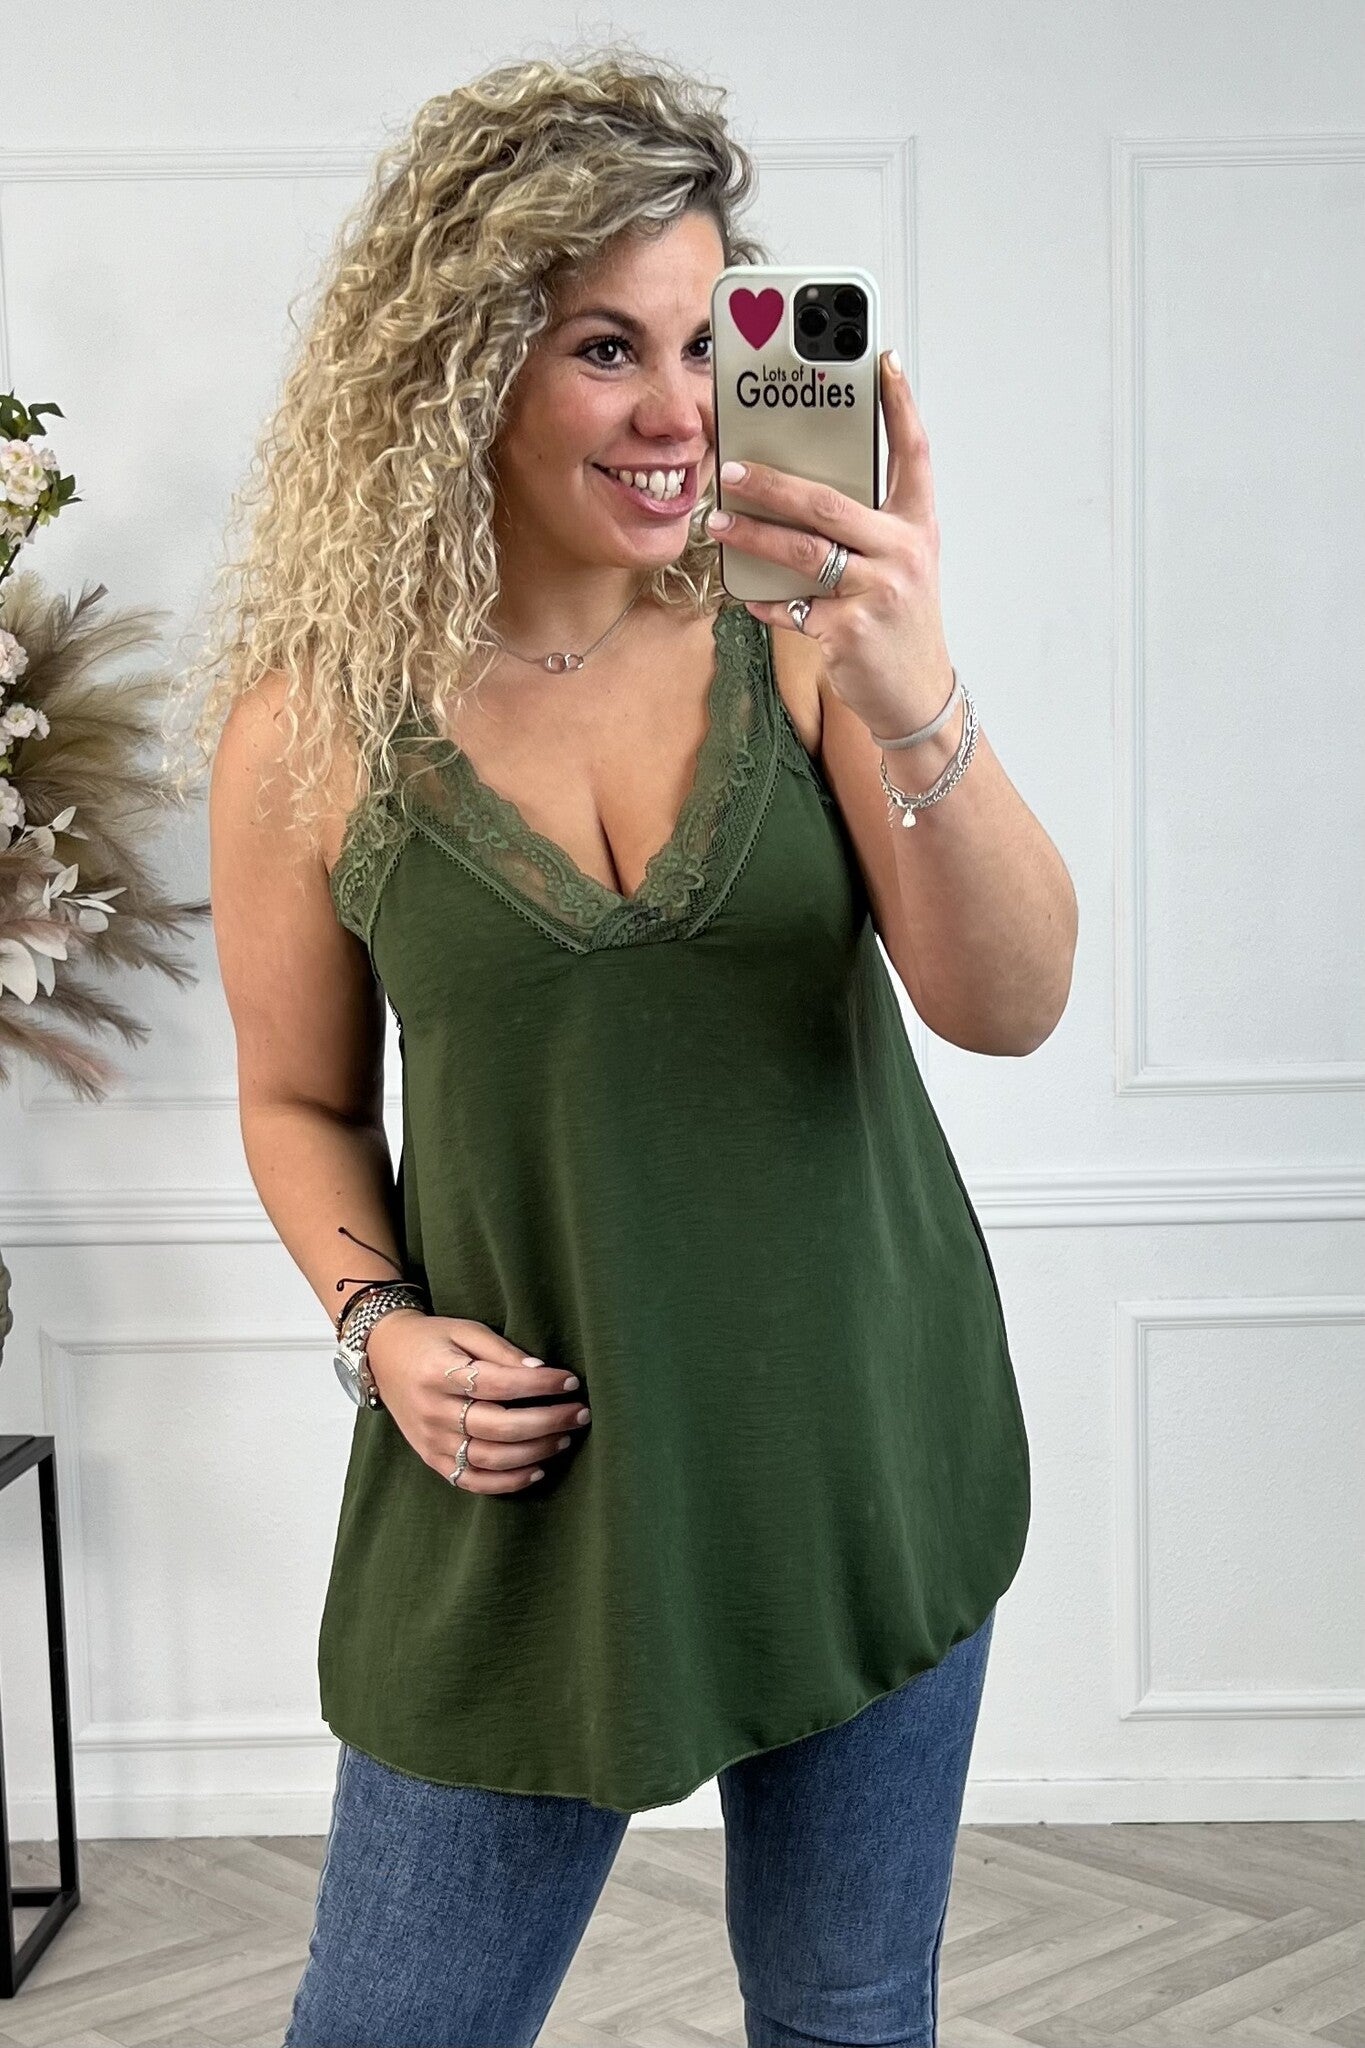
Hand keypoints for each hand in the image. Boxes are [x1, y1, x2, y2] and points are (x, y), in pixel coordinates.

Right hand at [365, 1311, 589, 1492]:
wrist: (384, 1356)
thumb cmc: (432, 1339)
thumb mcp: (465, 1330)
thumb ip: (501, 1351)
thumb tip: (541, 1372)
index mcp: (439, 1372)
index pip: (499, 1384)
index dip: (539, 1385)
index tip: (570, 1381)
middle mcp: (432, 1411)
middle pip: (499, 1427)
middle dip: (547, 1422)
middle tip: (579, 1413)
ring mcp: (430, 1440)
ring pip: (490, 1458)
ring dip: (535, 1452)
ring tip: (564, 1438)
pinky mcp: (431, 1459)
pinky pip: (471, 1481)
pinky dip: (507, 1482)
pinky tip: (537, 1470)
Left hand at [705, 349, 956, 737]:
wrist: (916, 695)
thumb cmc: (900, 622)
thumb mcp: (900, 565)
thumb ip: (865, 526)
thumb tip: (800, 489)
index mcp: (916, 527)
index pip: (913, 454)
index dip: (900, 406)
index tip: (882, 361)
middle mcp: (902, 552)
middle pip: (827, 503)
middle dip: (772, 483)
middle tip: (730, 469)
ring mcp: (877, 592)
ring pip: (801, 553)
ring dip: (751, 537)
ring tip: (717, 523)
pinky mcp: (850, 631)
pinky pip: (792, 607)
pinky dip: (765, 601)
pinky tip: (746, 594)